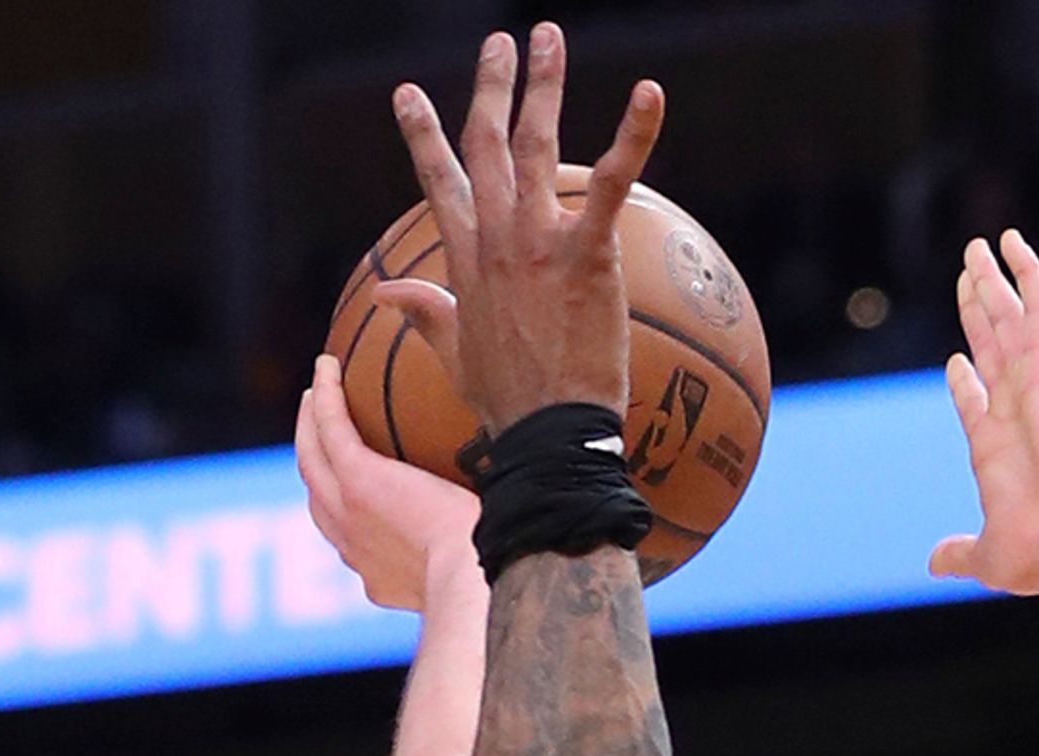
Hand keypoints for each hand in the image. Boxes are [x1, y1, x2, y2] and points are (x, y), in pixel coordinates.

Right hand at [297, 355, 479, 609]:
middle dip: (317, 469)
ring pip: (313, 460)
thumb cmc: (504, 575)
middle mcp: (356, 550)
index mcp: (385, 578)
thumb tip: (527, 522)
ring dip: (309, 425)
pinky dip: (326, 396)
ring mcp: (350, 514)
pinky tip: (328, 366)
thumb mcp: (491, 563)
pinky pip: (331, 428)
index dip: (350, 519)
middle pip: (320, 502)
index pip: (355, 545)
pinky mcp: (357, 481)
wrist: (481, 582)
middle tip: (321, 435)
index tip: (359, 499)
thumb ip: (493, 544)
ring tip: (316, 395)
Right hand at [381, 23, 664, 431]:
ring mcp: (537, 240)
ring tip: (547, 36)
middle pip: (486, 143)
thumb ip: (423, 314)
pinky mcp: (586, 252)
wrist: (547, 434)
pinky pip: (615, 180)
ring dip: (542, 84)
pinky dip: (634, 133)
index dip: (422, 134)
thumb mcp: (454, 356)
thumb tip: (388, 292)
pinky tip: (650, 92)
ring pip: (537, 143)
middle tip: (499, 41)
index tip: (409, 93)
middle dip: (491, 86)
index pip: (438, 181)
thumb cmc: (509, 404)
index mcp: (465, 259)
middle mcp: (495, 237)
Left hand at [928, 231, 1038, 599]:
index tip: (957, 362)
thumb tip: (936, 562)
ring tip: (978, 247)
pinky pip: (1038, 313)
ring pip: (1009, 321)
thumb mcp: (985, 556)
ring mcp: (1034, 389)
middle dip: (978, 314)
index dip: (965, 382)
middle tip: (967, 278)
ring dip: (993, 283)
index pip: (978, 402)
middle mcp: (1017, 412)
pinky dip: (1027, 275)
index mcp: (998, 450)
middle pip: (992, 349)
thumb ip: (959, 552)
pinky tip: (1012, 242)